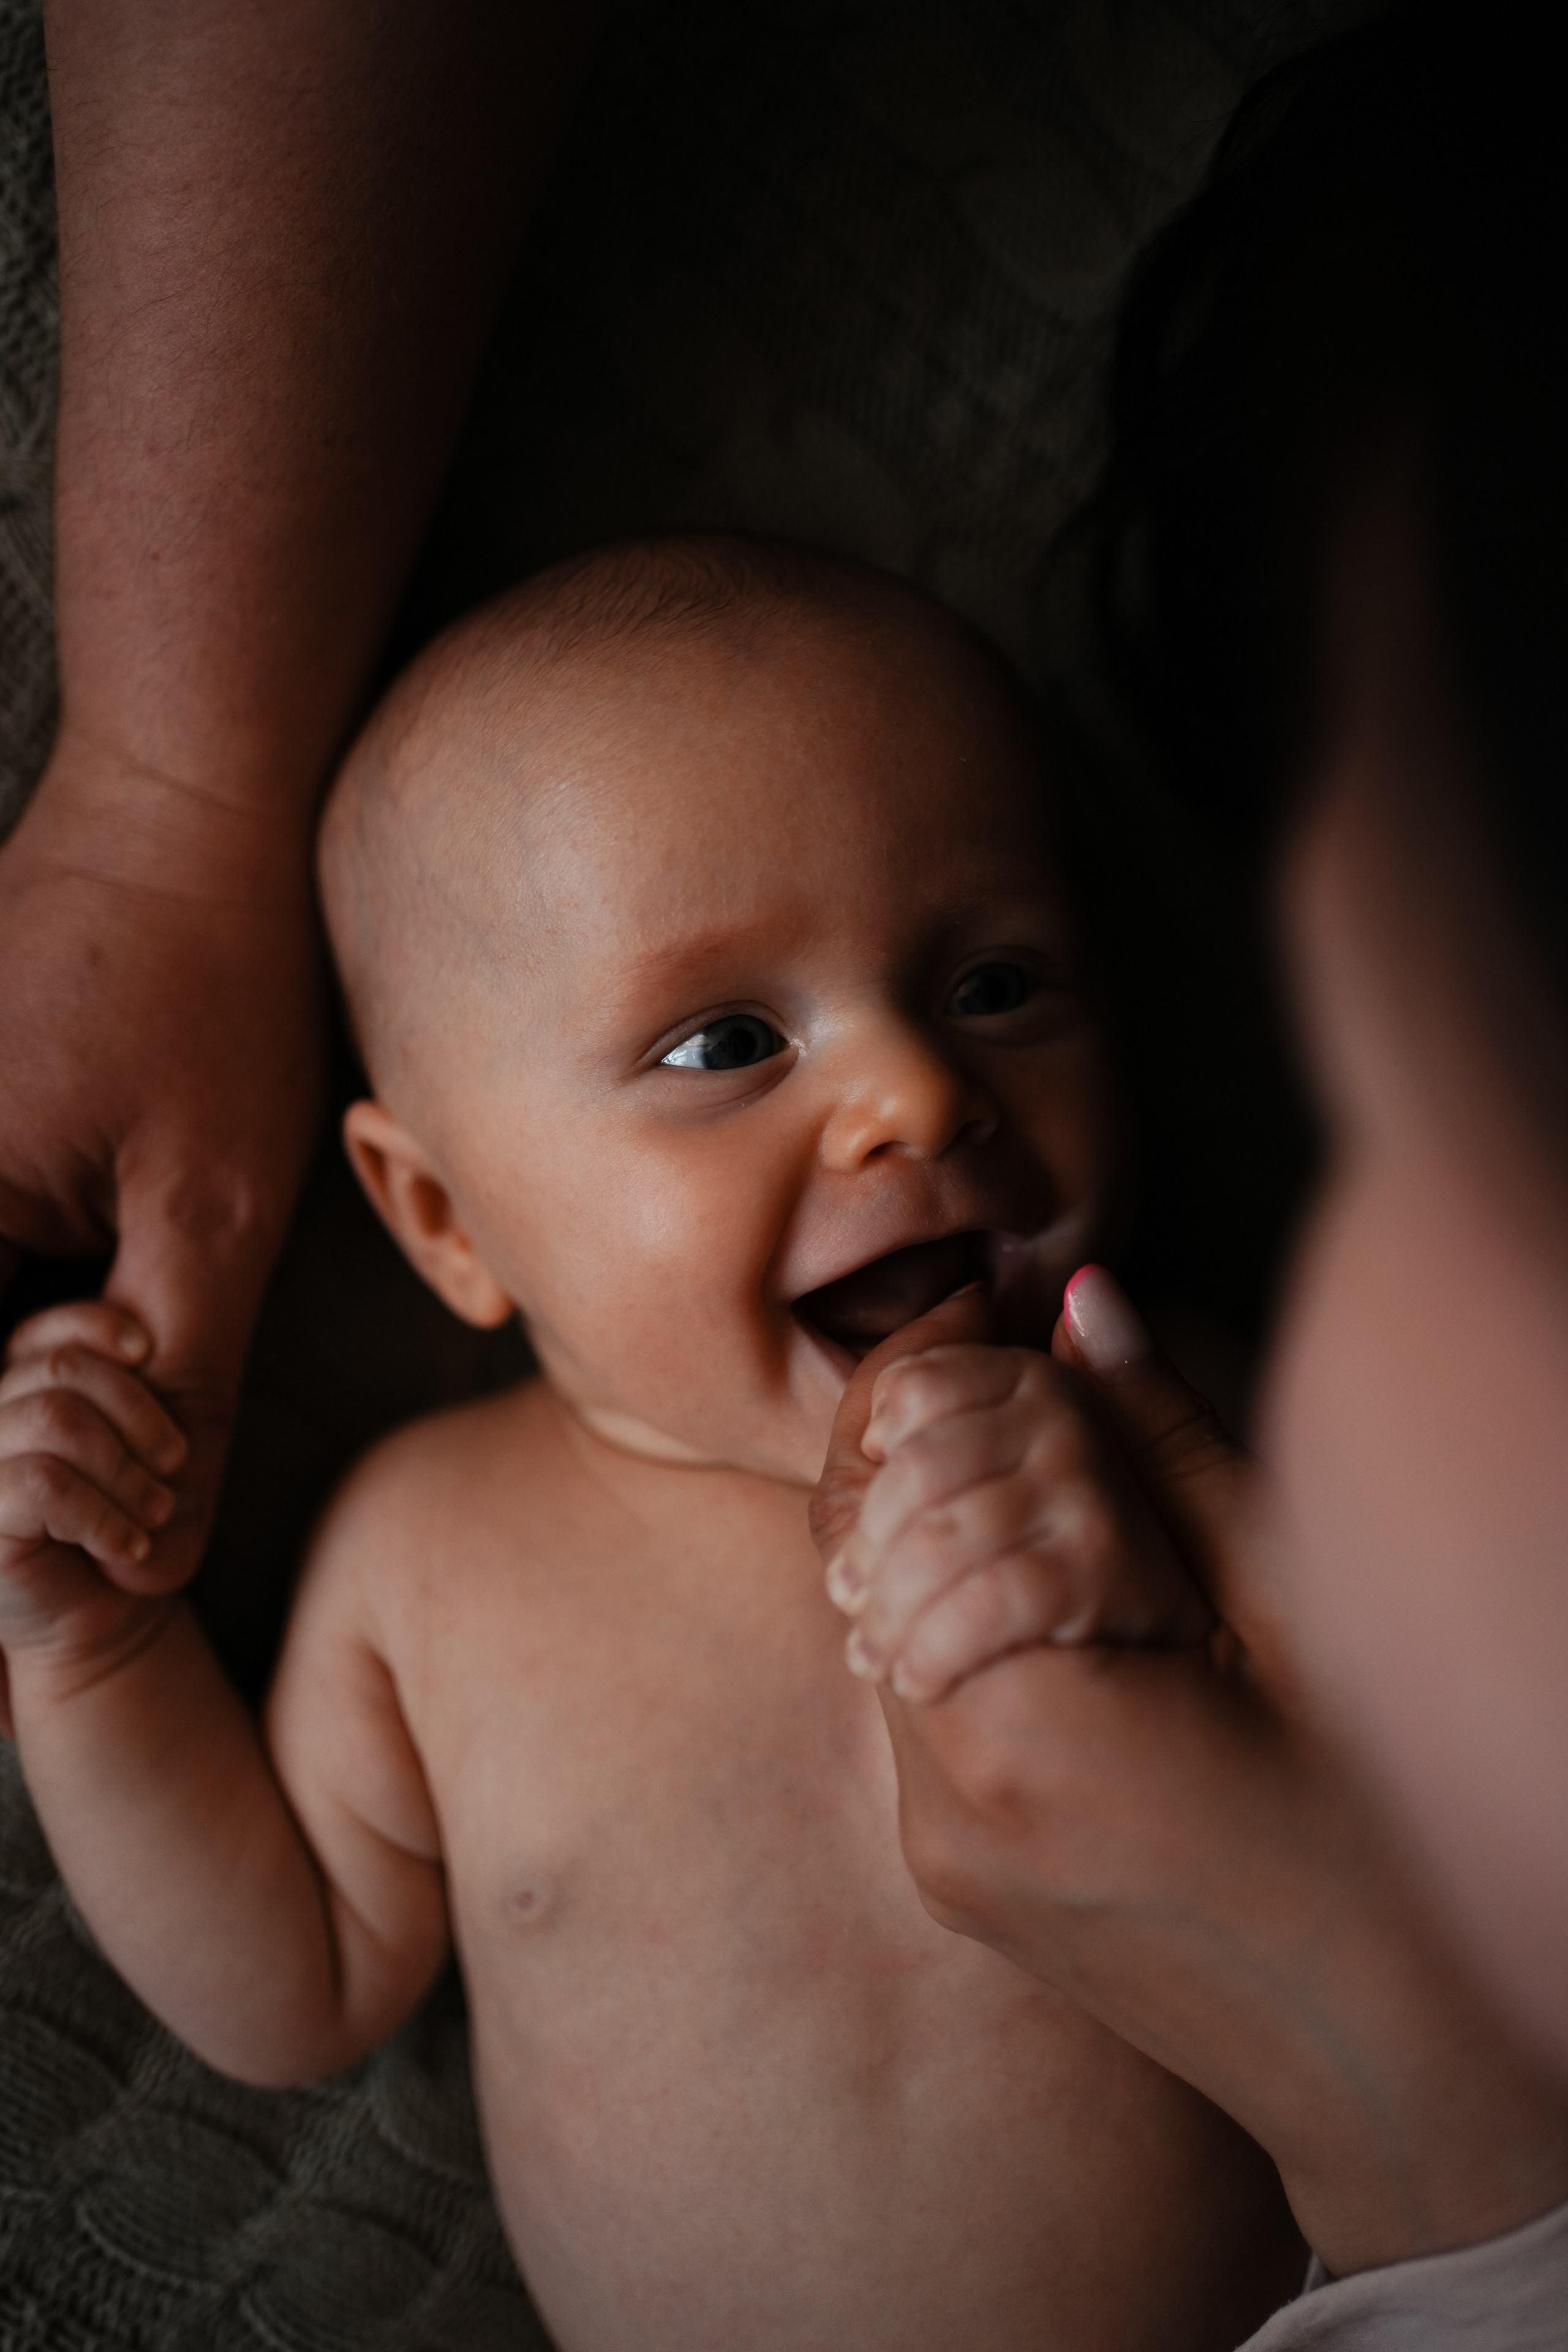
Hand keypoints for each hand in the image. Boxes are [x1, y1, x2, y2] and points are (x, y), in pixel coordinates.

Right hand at [0, 744, 326, 1582]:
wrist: (185, 806)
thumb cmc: (210, 982)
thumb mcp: (217, 1204)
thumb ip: (179, 1378)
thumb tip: (158, 1557)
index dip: (6, 1518)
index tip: (38, 1626)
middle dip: (14, 1458)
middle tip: (82, 1556)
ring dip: (19, 1397)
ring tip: (102, 1440)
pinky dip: (17, 1324)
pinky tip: (83, 1339)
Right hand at [0, 1300, 190, 1727]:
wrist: (103, 1620)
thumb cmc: (126, 1528)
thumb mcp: (142, 1455)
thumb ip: (130, 1396)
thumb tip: (143, 1342)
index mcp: (20, 1395)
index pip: (47, 1335)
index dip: (97, 1326)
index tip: (149, 1353)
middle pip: (63, 1369)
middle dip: (137, 1412)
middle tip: (172, 1465)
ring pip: (57, 1420)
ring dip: (126, 1469)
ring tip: (153, 1511)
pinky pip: (45, 1485)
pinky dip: (102, 1515)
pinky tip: (124, 1545)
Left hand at [811, 1269, 1567, 2276]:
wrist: (1392, 2065)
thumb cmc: (1379, 1839)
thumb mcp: (1289, 1614)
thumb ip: (1161, 1450)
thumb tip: (1081, 1302)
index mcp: (1021, 1732)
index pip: (912, 1495)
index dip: (967, 1400)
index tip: (1030, 1349)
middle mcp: (942, 1804)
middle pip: (869, 1550)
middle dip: (945, 1451)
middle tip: (1041, 1400)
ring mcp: (939, 1853)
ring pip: (880, 1616)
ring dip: (948, 1529)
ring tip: (1071, 1503)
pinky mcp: (956, 1877)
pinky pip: (917, 1695)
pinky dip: (964, 1614)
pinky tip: (1062, 1597)